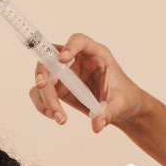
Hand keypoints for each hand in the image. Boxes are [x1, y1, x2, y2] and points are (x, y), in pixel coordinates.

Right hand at [29, 34, 143, 132]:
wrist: (120, 108)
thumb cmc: (124, 97)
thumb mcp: (120, 104)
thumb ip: (108, 113)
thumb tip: (97, 125)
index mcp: (96, 55)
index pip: (80, 41)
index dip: (70, 46)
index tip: (63, 59)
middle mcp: (77, 61)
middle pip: (52, 58)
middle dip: (44, 71)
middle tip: (42, 86)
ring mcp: (66, 74)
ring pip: (44, 77)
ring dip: (44, 97)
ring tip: (58, 117)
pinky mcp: (59, 88)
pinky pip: (41, 92)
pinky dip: (42, 104)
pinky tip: (53, 116)